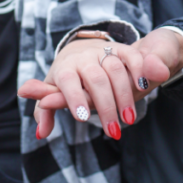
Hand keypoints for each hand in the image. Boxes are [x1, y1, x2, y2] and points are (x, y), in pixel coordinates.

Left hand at [20, 29, 182, 137]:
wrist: (82, 50)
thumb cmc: (68, 78)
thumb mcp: (53, 93)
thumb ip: (45, 111)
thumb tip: (40, 133)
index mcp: (64, 68)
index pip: (67, 80)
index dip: (74, 98)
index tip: (82, 118)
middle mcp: (83, 58)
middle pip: (95, 78)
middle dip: (105, 106)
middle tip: (113, 131)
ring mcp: (102, 52)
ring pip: (114, 69)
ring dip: (124, 95)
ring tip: (128, 119)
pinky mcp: (121, 49)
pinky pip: (131, 55)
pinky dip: (137, 70)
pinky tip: (142, 88)